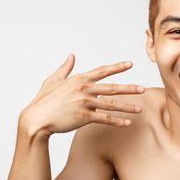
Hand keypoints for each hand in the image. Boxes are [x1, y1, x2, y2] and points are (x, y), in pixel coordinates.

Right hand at [21, 54, 144, 136]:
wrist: (36, 119)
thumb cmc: (43, 101)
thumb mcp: (53, 80)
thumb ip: (65, 68)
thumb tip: (72, 56)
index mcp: (78, 79)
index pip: (102, 71)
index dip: (117, 67)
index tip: (130, 64)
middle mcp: (83, 89)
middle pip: (112, 88)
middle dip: (129, 88)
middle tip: (143, 88)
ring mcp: (84, 103)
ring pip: (111, 104)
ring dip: (127, 107)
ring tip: (139, 109)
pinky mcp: (83, 116)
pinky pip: (104, 119)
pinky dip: (116, 121)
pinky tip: (127, 123)